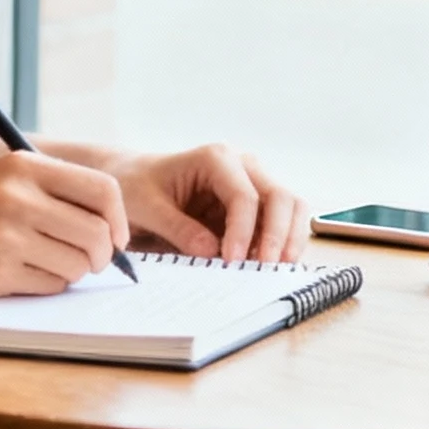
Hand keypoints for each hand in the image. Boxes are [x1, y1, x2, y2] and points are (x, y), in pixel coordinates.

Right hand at [0, 151, 129, 296]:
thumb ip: (50, 191)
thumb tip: (112, 228)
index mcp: (24, 166)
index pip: (103, 191)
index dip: (119, 220)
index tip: (115, 236)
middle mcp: (18, 197)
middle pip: (97, 234)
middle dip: (101, 255)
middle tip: (88, 261)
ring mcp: (7, 236)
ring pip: (78, 264)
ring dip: (71, 272)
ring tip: (43, 264)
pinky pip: (50, 286)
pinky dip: (45, 285)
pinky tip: (19, 275)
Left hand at [103, 144, 309, 263]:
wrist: (136, 180)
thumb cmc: (138, 187)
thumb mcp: (146, 207)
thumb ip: (177, 228)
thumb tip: (210, 253)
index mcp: (216, 158)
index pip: (243, 195)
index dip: (243, 231)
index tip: (232, 261)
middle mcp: (243, 165)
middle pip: (280, 197)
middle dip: (277, 235)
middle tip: (264, 269)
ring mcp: (254, 183)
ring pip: (292, 207)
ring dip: (290, 239)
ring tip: (275, 270)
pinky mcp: (256, 205)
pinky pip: (283, 222)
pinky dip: (284, 242)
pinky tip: (272, 266)